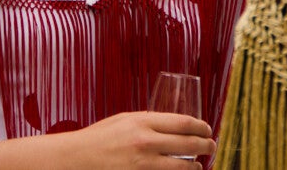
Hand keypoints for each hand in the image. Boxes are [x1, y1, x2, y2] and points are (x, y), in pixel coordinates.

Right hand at [0, 110, 214, 168]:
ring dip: (196, 167)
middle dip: (206, 146)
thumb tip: (170, 126)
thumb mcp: (123, 121)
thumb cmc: (98, 139)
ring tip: (200, 166)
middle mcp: (145, 142)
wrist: (75, 159)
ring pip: (183, 167)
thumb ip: (146, 122)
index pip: (183, 122)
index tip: (207, 129)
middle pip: (188, 144)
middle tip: (212, 146)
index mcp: (142, 122)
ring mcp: (143, 165)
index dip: (201, 126)